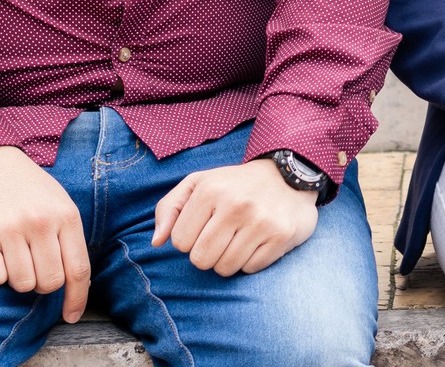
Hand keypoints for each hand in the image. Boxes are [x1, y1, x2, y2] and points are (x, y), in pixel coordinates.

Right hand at [0, 145, 90, 322]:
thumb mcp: (56, 200)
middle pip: (50, 282)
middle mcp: (41, 222)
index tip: (71, 315)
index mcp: (65, 215)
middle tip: (31, 266)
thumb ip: (66, 235)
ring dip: (17, 278)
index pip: (79, 269)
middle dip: (41, 285)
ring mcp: (11, 229)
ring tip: (11, 255)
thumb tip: (73, 279)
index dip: (77, 298)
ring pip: (22, 284)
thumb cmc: (23, 185)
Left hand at [152, 158, 318, 276]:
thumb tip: (156, 243)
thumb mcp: (198, 184)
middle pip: (201, 260)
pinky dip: (250, 261)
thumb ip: (169, 209)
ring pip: (225, 268)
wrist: (288, 175)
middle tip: (221, 237)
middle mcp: (236, 205)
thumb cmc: (234, 185)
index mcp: (210, 190)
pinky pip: (250, 268)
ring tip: (239, 239)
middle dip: (207, 254)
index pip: (180, 241)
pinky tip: (257, 241)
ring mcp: (260, 221)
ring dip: (228, 260)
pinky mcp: (280, 236)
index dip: (189, 239)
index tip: (204, 227)